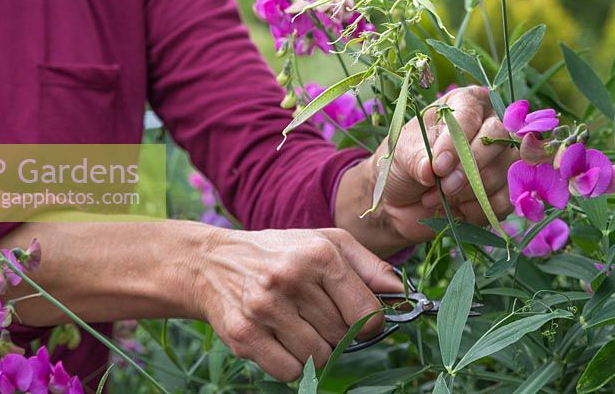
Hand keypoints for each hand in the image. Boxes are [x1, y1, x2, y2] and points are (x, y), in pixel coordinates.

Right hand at [191, 227, 400, 380]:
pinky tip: (279, 337)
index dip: (368, 323)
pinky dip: (290, 363)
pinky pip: (289, 372)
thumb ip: (369, 267)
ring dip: (315, 349)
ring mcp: (265, 309)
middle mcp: (291, 279)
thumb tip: (402, 294)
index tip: (358, 318)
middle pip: (342, 337)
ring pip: (318, 357)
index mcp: (319, 255)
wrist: (212, 263)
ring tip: (297, 324)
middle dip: (337, 332)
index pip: (367, 313)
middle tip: (316, 314)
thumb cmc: (281, 252)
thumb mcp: (326, 242)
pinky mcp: (243, 335)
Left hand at [337, 86, 516, 253]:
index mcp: (461, 105)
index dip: (458, 141)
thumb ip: (417, 159)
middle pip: (497, 139)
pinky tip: (457, 209)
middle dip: (469, 168)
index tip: (438, 165)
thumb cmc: (401, 164)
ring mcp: (499, 158)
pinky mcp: (503, 189)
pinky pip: (505, 199)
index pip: (471, 112)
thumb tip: (431, 169)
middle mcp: (486, 126)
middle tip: (443, 184)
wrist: (400, 201)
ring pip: (503, 171)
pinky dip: (478, 209)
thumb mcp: (401, 156)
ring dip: (468, 191)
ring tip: (437, 196)